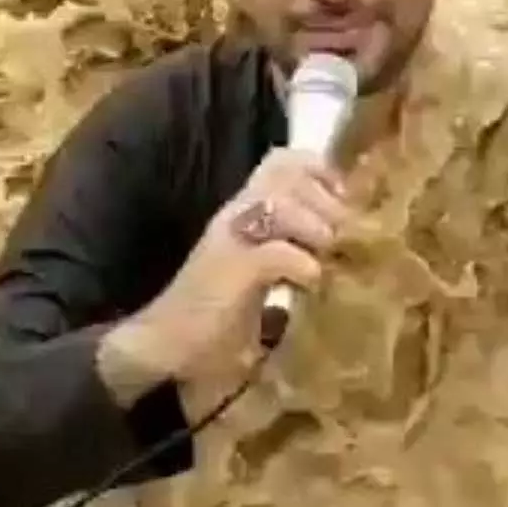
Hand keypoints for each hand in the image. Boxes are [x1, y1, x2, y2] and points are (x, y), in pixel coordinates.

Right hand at [102, 148, 347, 387]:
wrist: (163, 346)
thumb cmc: (213, 319)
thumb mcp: (259, 279)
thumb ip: (289, 260)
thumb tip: (335, 264)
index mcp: (243, 212)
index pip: (282, 162)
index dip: (320, 171)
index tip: (344, 201)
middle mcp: (236, 214)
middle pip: (287, 172)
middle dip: (326, 200)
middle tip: (342, 235)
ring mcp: (230, 238)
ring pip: (282, 203)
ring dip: (316, 227)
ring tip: (326, 254)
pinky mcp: (229, 268)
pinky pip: (277, 253)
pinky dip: (303, 265)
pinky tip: (309, 283)